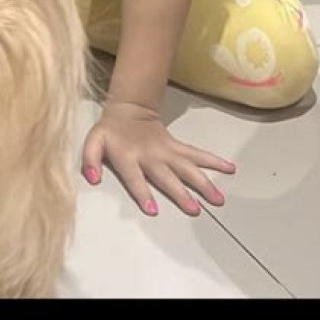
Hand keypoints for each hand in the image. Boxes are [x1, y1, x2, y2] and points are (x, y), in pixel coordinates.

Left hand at [81, 99, 235, 216]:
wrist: (129, 109)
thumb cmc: (110, 132)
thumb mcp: (93, 142)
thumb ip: (90, 159)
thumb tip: (91, 178)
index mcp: (128, 157)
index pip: (135, 178)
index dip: (142, 193)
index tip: (153, 209)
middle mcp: (151, 156)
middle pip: (167, 176)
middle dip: (181, 193)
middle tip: (195, 210)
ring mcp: (167, 151)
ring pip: (188, 167)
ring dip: (204, 182)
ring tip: (219, 198)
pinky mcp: (178, 147)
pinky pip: (198, 154)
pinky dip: (214, 161)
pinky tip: (230, 168)